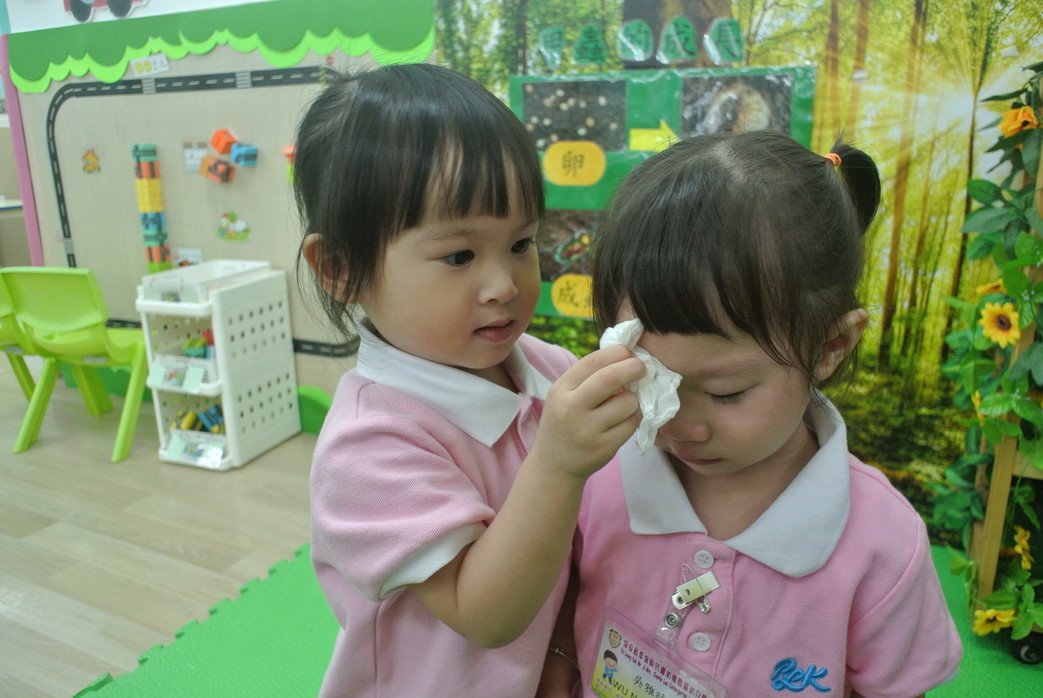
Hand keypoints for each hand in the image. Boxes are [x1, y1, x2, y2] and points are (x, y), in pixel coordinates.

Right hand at [531, 344, 643, 479]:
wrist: (554, 465)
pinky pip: (631, 424)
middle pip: (610, 378)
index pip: (593, 362)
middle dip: (632, 368)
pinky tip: (621, 422)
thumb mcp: (565, 395)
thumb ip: (589, 377)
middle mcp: (571, 409)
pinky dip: (632, 419)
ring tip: (623, 405)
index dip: (617, 353)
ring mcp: (587, 430)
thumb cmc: (564, 422)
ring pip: (627, 403)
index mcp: (561, 390)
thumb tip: (627, 357)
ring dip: (633, 400)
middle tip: (642, 367)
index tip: (630, 353)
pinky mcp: (603, 448)